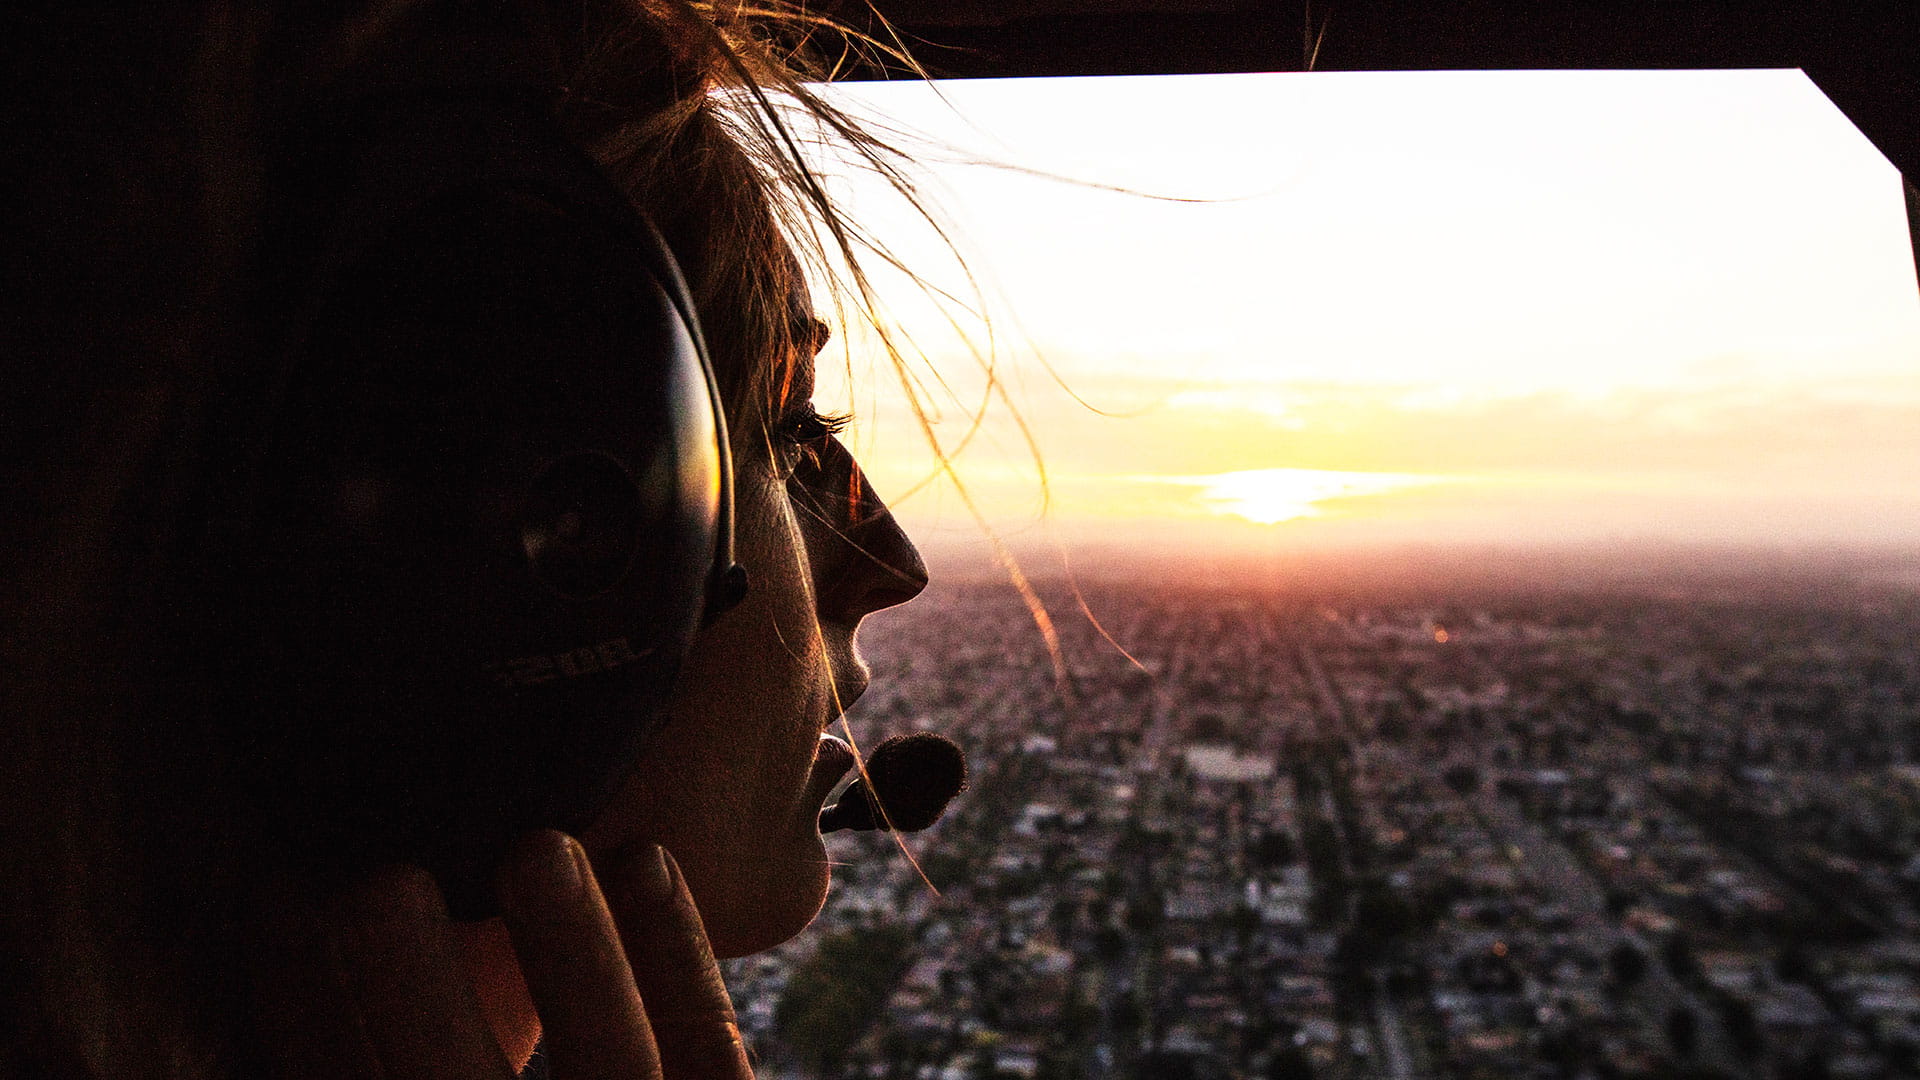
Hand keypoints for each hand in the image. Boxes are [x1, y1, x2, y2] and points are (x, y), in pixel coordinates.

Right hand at [250, 832, 752, 1078]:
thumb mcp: (444, 1061)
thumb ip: (382, 1049)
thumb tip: (280, 971)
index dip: (315, 1020)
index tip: (278, 900)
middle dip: (415, 1000)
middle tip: (376, 881)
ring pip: (618, 1072)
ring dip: (578, 960)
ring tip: (536, 848)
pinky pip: (710, 1051)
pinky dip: (681, 954)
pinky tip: (642, 855)